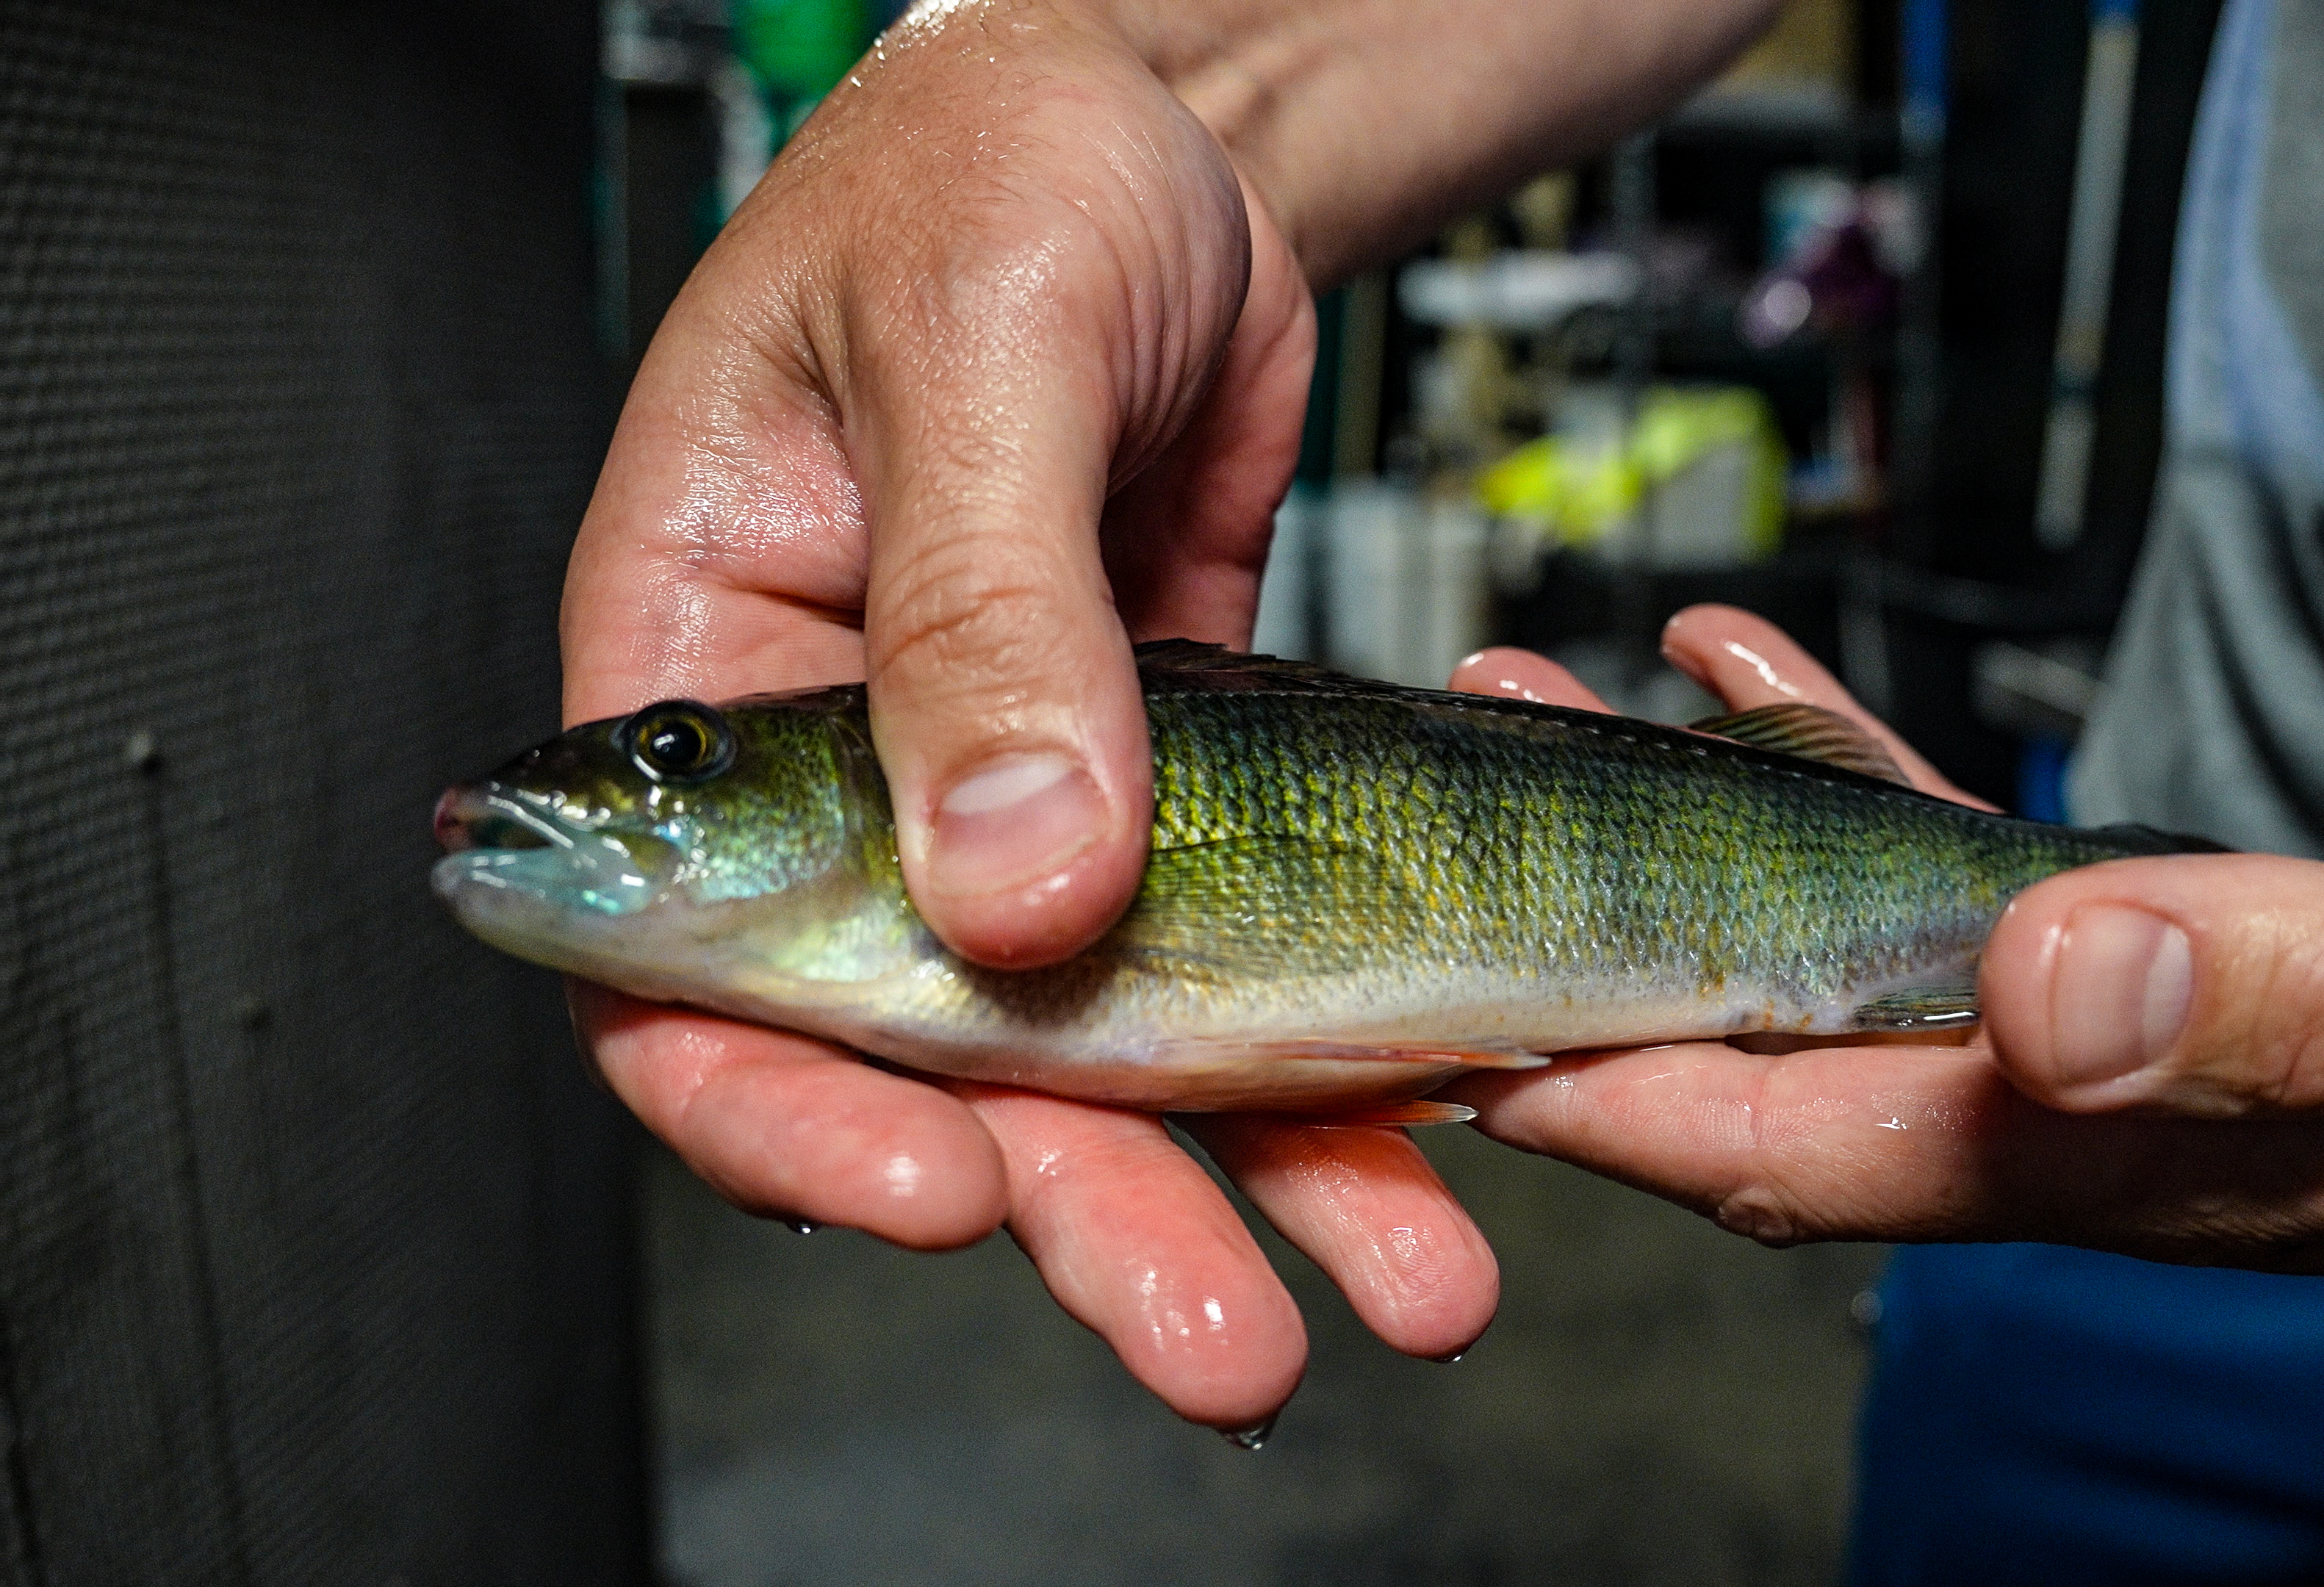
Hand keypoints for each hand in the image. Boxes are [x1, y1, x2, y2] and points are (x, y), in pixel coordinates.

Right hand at [559, 1, 1489, 1430]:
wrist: (1167, 137)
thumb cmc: (1000, 167)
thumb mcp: (975, 350)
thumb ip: (979, 614)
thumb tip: (1010, 880)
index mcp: (707, 673)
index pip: (678, 964)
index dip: (789, 1109)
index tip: (939, 1193)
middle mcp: (855, 779)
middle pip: (933, 1061)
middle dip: (1087, 1208)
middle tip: (1212, 1336)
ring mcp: (1019, 801)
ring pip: (1113, 1045)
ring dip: (1252, 1182)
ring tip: (1398, 1288)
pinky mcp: (1171, 797)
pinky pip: (1244, 953)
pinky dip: (1340, 1052)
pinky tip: (1441, 1131)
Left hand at [1449, 606, 2323, 1280]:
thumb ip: (2284, 1002)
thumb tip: (2042, 984)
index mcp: (2124, 1159)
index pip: (1797, 1146)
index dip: (1603, 1093)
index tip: (1431, 1021)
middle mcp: (2075, 1116)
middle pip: (1756, 1046)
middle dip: (1577, 944)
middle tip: (1440, 790)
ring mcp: (2101, 1042)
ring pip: (1818, 945)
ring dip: (1672, 829)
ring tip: (1540, 693)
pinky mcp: (2156, 950)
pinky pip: (1942, 864)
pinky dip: (1834, 769)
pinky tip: (1749, 668)